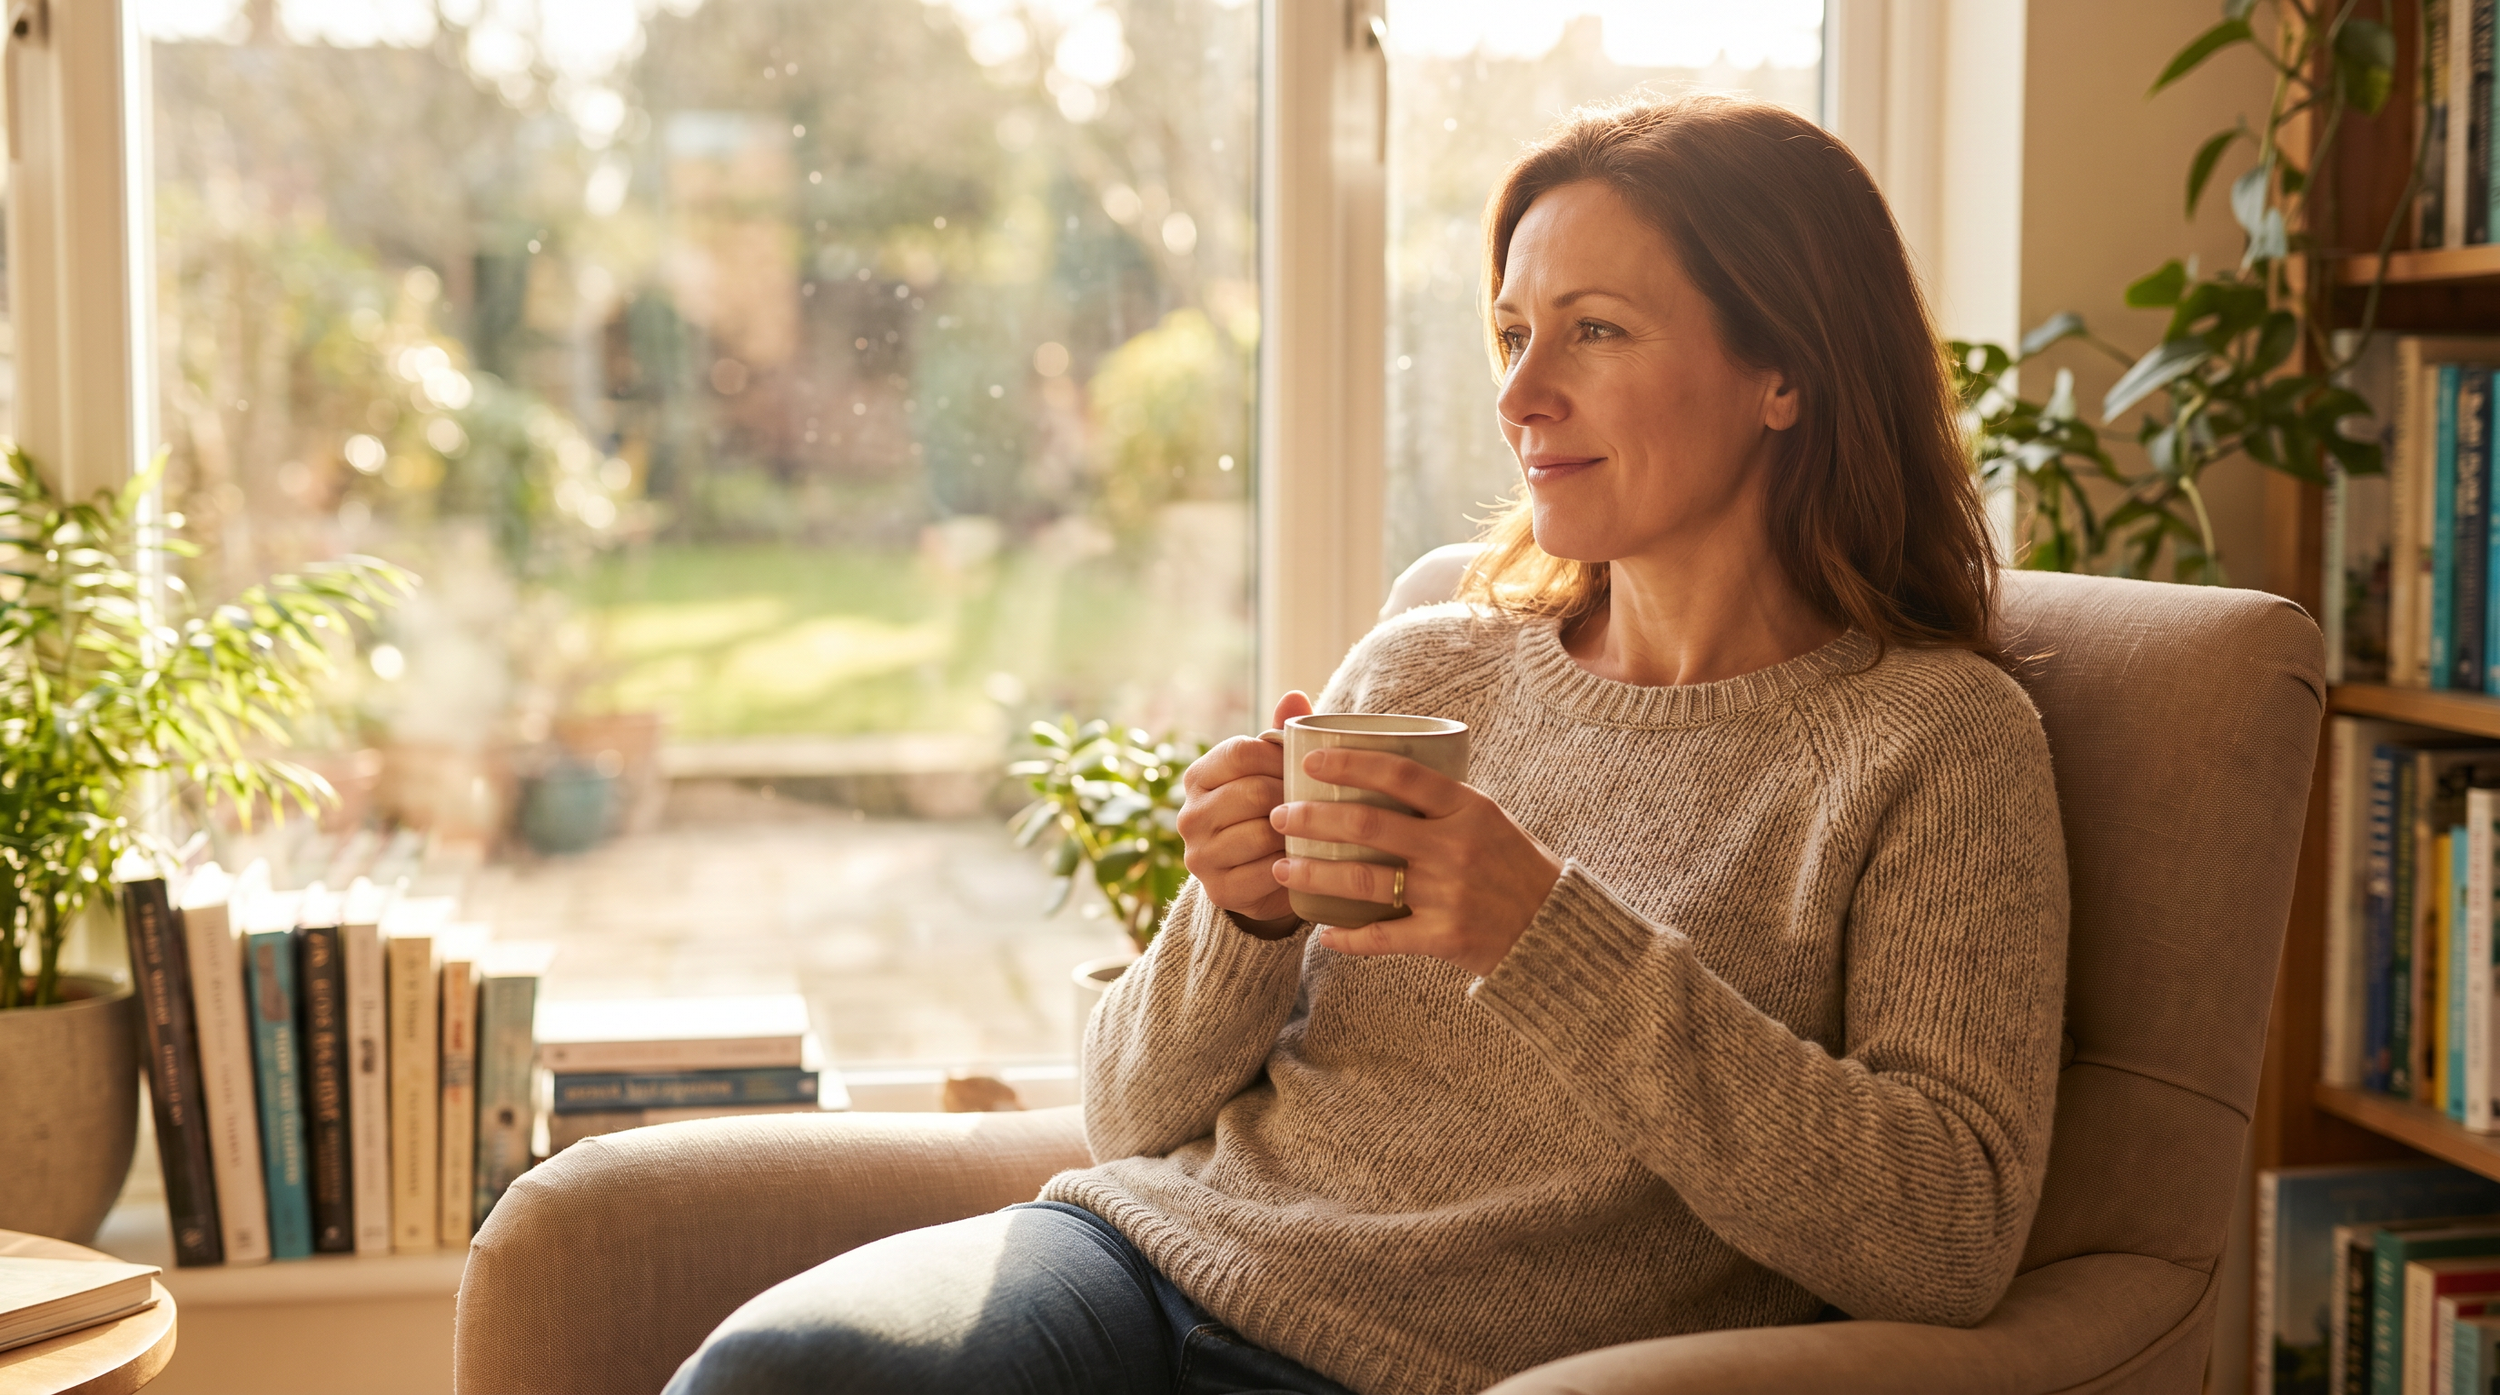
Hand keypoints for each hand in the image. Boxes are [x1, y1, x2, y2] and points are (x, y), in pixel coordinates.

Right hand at [1176, 691, 1316, 933]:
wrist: (1262, 879)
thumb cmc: (1270, 811)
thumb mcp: (1272, 772)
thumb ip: (1281, 736)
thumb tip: (1295, 696)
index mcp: (1198, 776)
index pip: (1240, 752)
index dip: (1280, 757)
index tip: (1306, 767)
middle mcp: (1189, 815)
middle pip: (1253, 792)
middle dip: (1293, 796)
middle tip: (1320, 802)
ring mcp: (1199, 856)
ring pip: (1260, 833)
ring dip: (1296, 832)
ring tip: (1318, 830)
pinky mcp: (1218, 891)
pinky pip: (1266, 872)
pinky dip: (1293, 866)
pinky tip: (1307, 861)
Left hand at [1269, 748, 1562, 976]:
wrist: (1554, 929)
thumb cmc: (1514, 866)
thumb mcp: (1488, 819)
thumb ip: (1442, 803)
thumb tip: (1379, 774)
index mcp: (1468, 808)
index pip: (1401, 774)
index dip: (1351, 763)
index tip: (1309, 762)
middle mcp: (1455, 846)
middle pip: (1368, 824)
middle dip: (1313, 818)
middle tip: (1280, 816)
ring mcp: (1449, 893)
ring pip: (1363, 880)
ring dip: (1313, 874)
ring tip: (1281, 868)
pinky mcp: (1445, 936)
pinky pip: (1383, 937)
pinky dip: (1348, 937)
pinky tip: (1322, 933)